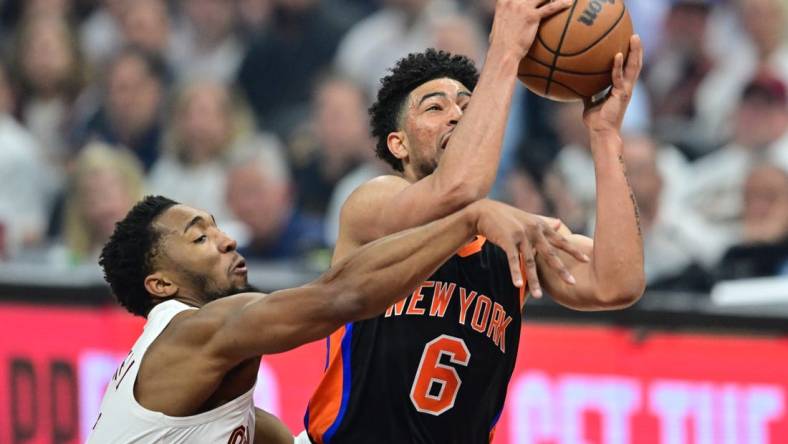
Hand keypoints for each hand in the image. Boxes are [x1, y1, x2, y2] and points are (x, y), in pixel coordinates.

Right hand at [469, 200, 588, 296]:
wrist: (485, 211)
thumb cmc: (507, 216)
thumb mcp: (528, 218)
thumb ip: (544, 221)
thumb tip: (560, 223)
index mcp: (540, 226)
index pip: (560, 240)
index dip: (573, 250)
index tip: (586, 259)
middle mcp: (533, 230)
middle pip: (549, 254)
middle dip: (560, 269)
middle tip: (571, 283)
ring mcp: (520, 235)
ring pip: (530, 262)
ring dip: (534, 280)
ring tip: (539, 296)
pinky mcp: (507, 240)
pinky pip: (513, 260)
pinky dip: (515, 273)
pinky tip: (518, 285)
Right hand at [489, 0, 572, 57]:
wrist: (503, 53)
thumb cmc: (501, 43)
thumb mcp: (499, 22)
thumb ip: (506, 13)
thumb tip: (511, 16)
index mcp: (504, 0)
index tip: (534, 0)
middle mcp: (513, 1)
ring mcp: (522, 7)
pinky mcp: (531, 17)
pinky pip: (550, 7)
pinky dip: (561, 4)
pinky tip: (568, 3)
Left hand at [583, 34, 643, 133]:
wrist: (600, 132)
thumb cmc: (595, 120)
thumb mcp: (590, 103)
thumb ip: (588, 92)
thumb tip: (577, 85)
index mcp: (621, 88)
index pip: (628, 69)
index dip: (630, 56)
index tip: (628, 43)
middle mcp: (626, 87)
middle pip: (635, 65)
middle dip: (636, 50)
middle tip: (635, 35)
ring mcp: (625, 90)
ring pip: (634, 68)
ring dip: (635, 52)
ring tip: (634, 37)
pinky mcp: (621, 95)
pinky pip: (619, 77)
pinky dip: (618, 66)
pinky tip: (617, 55)